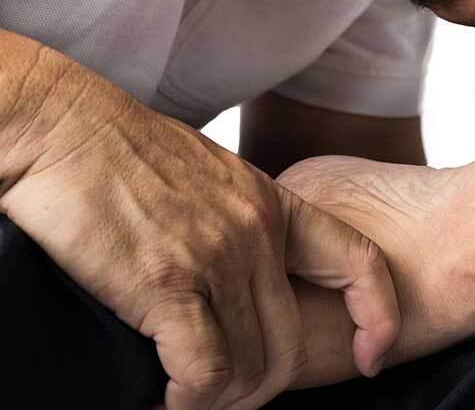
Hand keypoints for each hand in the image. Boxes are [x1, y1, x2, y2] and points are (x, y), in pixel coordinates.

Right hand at [1, 98, 399, 409]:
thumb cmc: (125, 152)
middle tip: (227, 398)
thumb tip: (240, 278)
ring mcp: (216, 256)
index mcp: (274, 202)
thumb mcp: (212, 176)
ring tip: (190, 400)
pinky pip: (203, 372)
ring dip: (221, 400)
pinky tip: (165, 397)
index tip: (369, 357)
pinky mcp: (166, 282)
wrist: (65, 126)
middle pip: (291, 341)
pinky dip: (189, 400)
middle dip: (263, 387)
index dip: (376, 316)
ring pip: (249, 367)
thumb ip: (240, 221)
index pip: (358, 261)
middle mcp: (256, 231)